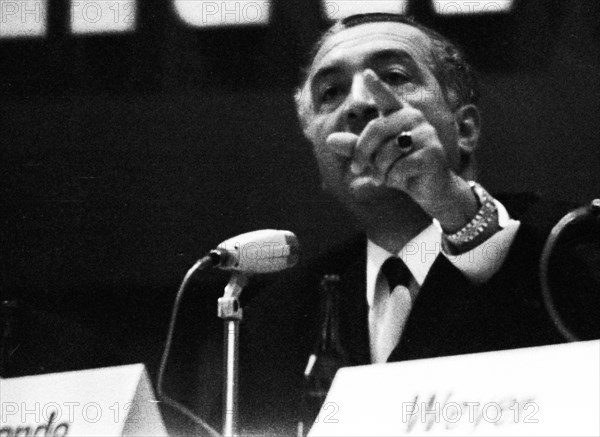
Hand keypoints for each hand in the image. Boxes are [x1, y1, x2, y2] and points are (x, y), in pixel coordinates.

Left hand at [326, 69, 477, 231]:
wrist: (432, 189)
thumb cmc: (401, 168)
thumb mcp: (374, 157)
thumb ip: (354, 147)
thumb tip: (329, 140)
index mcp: (400, 115)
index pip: (386, 98)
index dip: (377, 87)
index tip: (366, 74)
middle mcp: (414, 119)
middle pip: (375, 129)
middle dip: (361, 153)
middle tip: (355, 169)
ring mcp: (426, 135)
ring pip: (387, 151)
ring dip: (379, 170)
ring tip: (383, 177)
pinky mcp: (432, 154)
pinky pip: (399, 167)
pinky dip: (393, 178)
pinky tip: (401, 180)